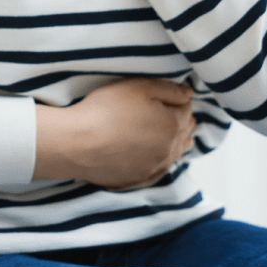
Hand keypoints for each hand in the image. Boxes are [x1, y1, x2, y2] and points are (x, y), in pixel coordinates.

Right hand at [34, 77, 196, 190]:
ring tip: (174, 135)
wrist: (77, 144)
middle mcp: (168, 150)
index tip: (173, 96)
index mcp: (172, 125)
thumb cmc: (106, 110)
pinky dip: (161, 160)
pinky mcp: (138, 180)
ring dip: (176, 142)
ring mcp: (154, 168)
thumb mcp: (139, 86)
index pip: (187, 109)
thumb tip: (190, 94)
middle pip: (185, 133)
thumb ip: (169, 89)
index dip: (180, 100)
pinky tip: (156, 156)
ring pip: (175, 154)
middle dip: (182, 121)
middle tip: (175, 113)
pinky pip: (159, 170)